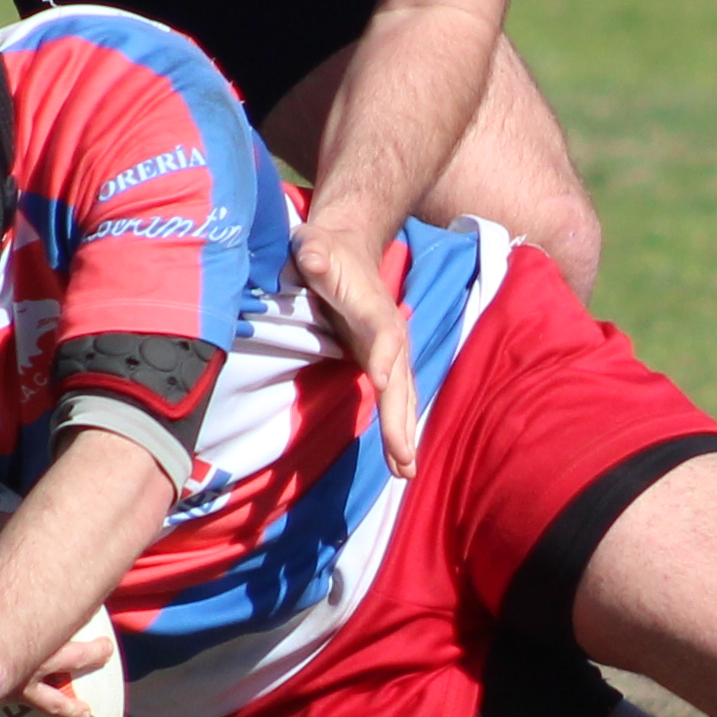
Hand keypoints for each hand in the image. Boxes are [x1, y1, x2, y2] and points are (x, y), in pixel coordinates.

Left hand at [292, 216, 421, 476]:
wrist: (349, 246)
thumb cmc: (326, 248)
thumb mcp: (314, 244)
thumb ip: (313, 252)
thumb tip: (310, 257)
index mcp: (373, 308)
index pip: (384, 334)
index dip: (385, 356)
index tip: (382, 381)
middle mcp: (389, 334)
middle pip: (401, 379)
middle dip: (401, 418)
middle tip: (403, 458)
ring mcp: (390, 353)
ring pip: (403, 396)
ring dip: (404, 433)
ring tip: (406, 472)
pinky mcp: (382, 363)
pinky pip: (395, 400)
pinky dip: (399, 429)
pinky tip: (399, 462)